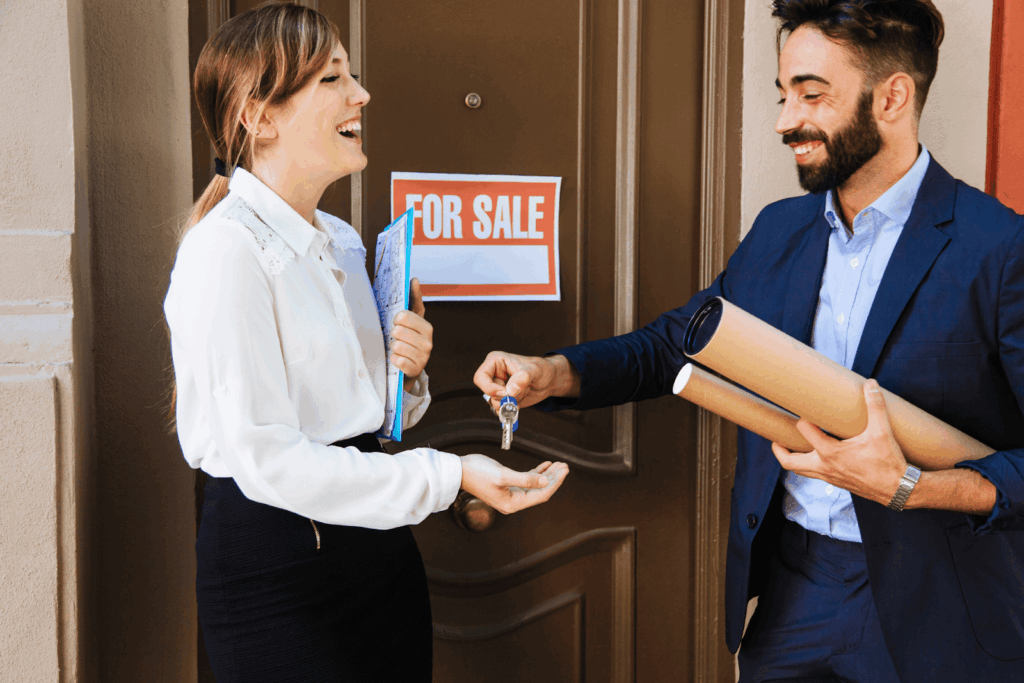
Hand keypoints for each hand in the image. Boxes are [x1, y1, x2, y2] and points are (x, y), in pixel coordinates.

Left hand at [392, 278, 431, 391]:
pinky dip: (394, 360)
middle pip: (397, 331)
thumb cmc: (408, 340)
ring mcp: (423, 357)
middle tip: (397, 338)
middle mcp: (428, 342)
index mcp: (427, 327)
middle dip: (393, 334)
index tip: (397, 321)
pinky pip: (397, 360)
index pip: (404, 316)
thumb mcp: (412, 321)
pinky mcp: (415, 370)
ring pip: (396, 345)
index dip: (396, 319)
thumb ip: (414, 300)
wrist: (409, 368)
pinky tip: (398, 359)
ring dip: (392, 348)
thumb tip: (414, 280)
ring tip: (398, 349)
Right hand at [459, 454, 568, 513]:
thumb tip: (545, 481)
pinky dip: (537, 472)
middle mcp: (513, 501)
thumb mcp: (503, 475)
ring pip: (535, 484)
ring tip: (558, 465)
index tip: (564, 471)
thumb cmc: (477, 473)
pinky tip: (545, 465)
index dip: (555, 482)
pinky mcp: (508, 485)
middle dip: (554, 478)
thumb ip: (525, 479)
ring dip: (547, 474)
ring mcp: (511, 493)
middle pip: (540, 490)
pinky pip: (527, 480)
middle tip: (565, 466)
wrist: (459, 471)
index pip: (541, 494)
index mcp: (512, 503)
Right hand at [474, 351, 579, 411]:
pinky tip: (521, 401)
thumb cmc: (541, 369)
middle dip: (504, 397)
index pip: (480, 377)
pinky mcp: (504, 400)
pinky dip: (512, 410)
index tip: (504, 392)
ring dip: (511, 402)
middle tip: (518, 394)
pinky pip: (501, 410)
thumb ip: (522, 377)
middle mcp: (494, 375)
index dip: (490, 387)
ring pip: (495, 403)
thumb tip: (510, 389)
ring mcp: (499, 389)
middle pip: (488, 393)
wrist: (549, 381)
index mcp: (496, 362)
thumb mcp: (534, 370)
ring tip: (523, 393)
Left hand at [771, 379, 908, 505]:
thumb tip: (871, 384)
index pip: (804, 431)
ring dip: (792, 459)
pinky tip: (816, 456)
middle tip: (775, 438)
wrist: (900, 490)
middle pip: (790, 462)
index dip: (802, 418)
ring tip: (789, 447)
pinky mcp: (838, 483)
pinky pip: (814, 475)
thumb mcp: (882, 432)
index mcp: (830, 453)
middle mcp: (825, 467)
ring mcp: (829, 478)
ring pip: (800, 472)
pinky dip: (808, 466)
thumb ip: (875, 406)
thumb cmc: (889, 463)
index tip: (804, 408)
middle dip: (779, 450)